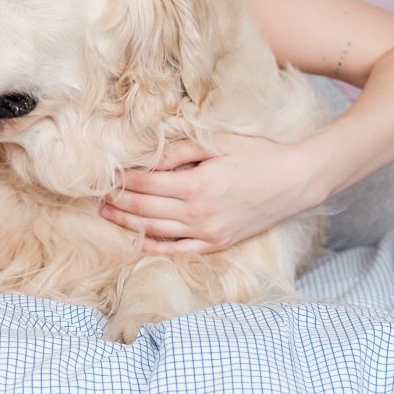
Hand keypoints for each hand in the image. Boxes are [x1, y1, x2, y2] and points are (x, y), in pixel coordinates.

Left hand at [100, 135, 321, 253]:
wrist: (295, 181)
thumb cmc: (257, 155)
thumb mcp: (218, 143)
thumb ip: (180, 152)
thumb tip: (148, 160)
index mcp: (196, 184)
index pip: (145, 184)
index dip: (122, 180)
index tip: (105, 175)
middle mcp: (198, 212)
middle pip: (144, 209)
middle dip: (118, 201)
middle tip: (97, 195)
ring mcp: (208, 232)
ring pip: (155, 230)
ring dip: (128, 223)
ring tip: (107, 214)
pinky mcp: (217, 243)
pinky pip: (178, 249)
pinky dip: (154, 246)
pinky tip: (137, 239)